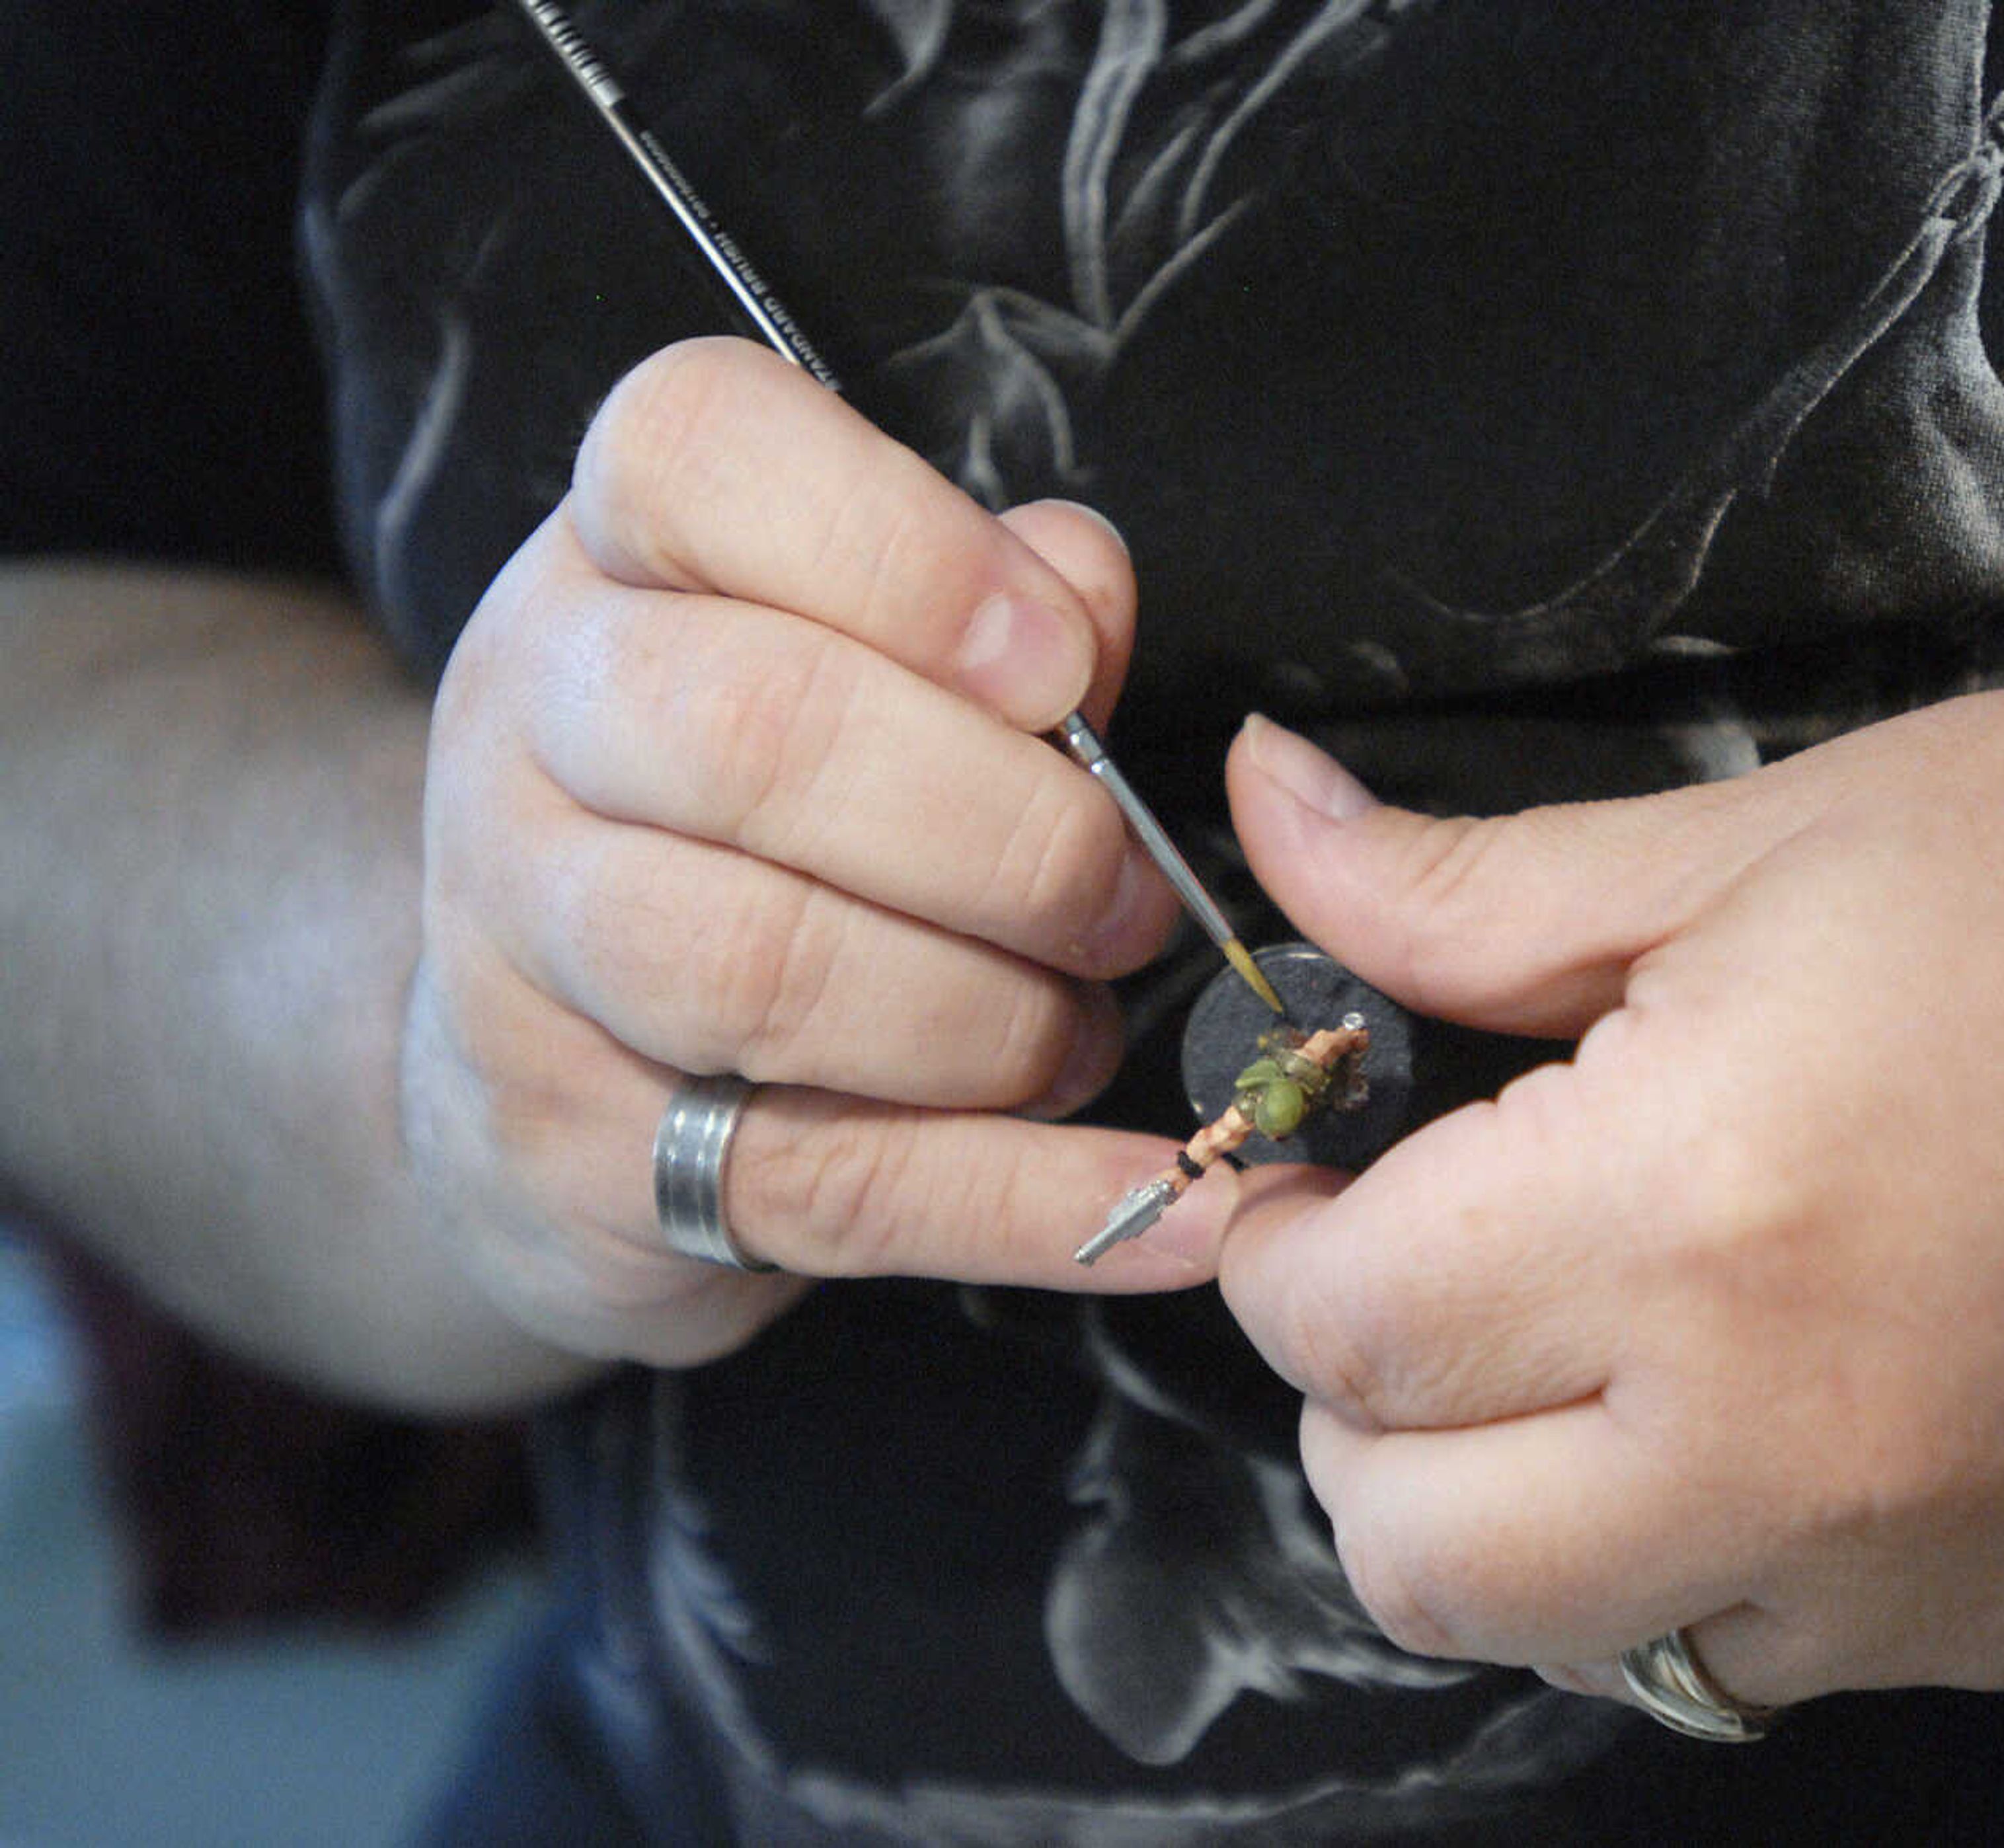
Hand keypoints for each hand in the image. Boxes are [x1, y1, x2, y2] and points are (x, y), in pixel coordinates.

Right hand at [402, 337, 1215, 1369]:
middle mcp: (534, 724)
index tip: (1055, 666)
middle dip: (1006, 832)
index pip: (697, 452)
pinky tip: (1165, 1208)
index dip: (904, 551)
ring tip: (1082, 1029)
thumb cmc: (752, 816)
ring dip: (993, 1017)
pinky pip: (824, 1181)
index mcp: (615, 561)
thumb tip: (1082, 584)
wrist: (536, 1055)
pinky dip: (1024, 1204)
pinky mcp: (571, 1152)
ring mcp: (520, 946)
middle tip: (1125, 900)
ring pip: (765, 967)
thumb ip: (987, 603)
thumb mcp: (854, 661)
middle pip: (755, 733)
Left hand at [1214, 648, 2003, 1709]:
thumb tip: (1268, 809)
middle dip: (1356, 1416)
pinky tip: (1752, 1406)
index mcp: (1704, 1212)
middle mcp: (1798, 1446)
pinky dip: (1694, 1558)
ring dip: (1510, 1513)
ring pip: (1580, 1638)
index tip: (1308, 1181)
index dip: (1280, 1244)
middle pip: (1414, 1556)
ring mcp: (1927, 1575)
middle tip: (1412, 1273)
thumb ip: (1470, 886)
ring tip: (1570, 1342)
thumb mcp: (1777, 829)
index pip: (1346, 1327)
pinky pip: (1764, 1656)